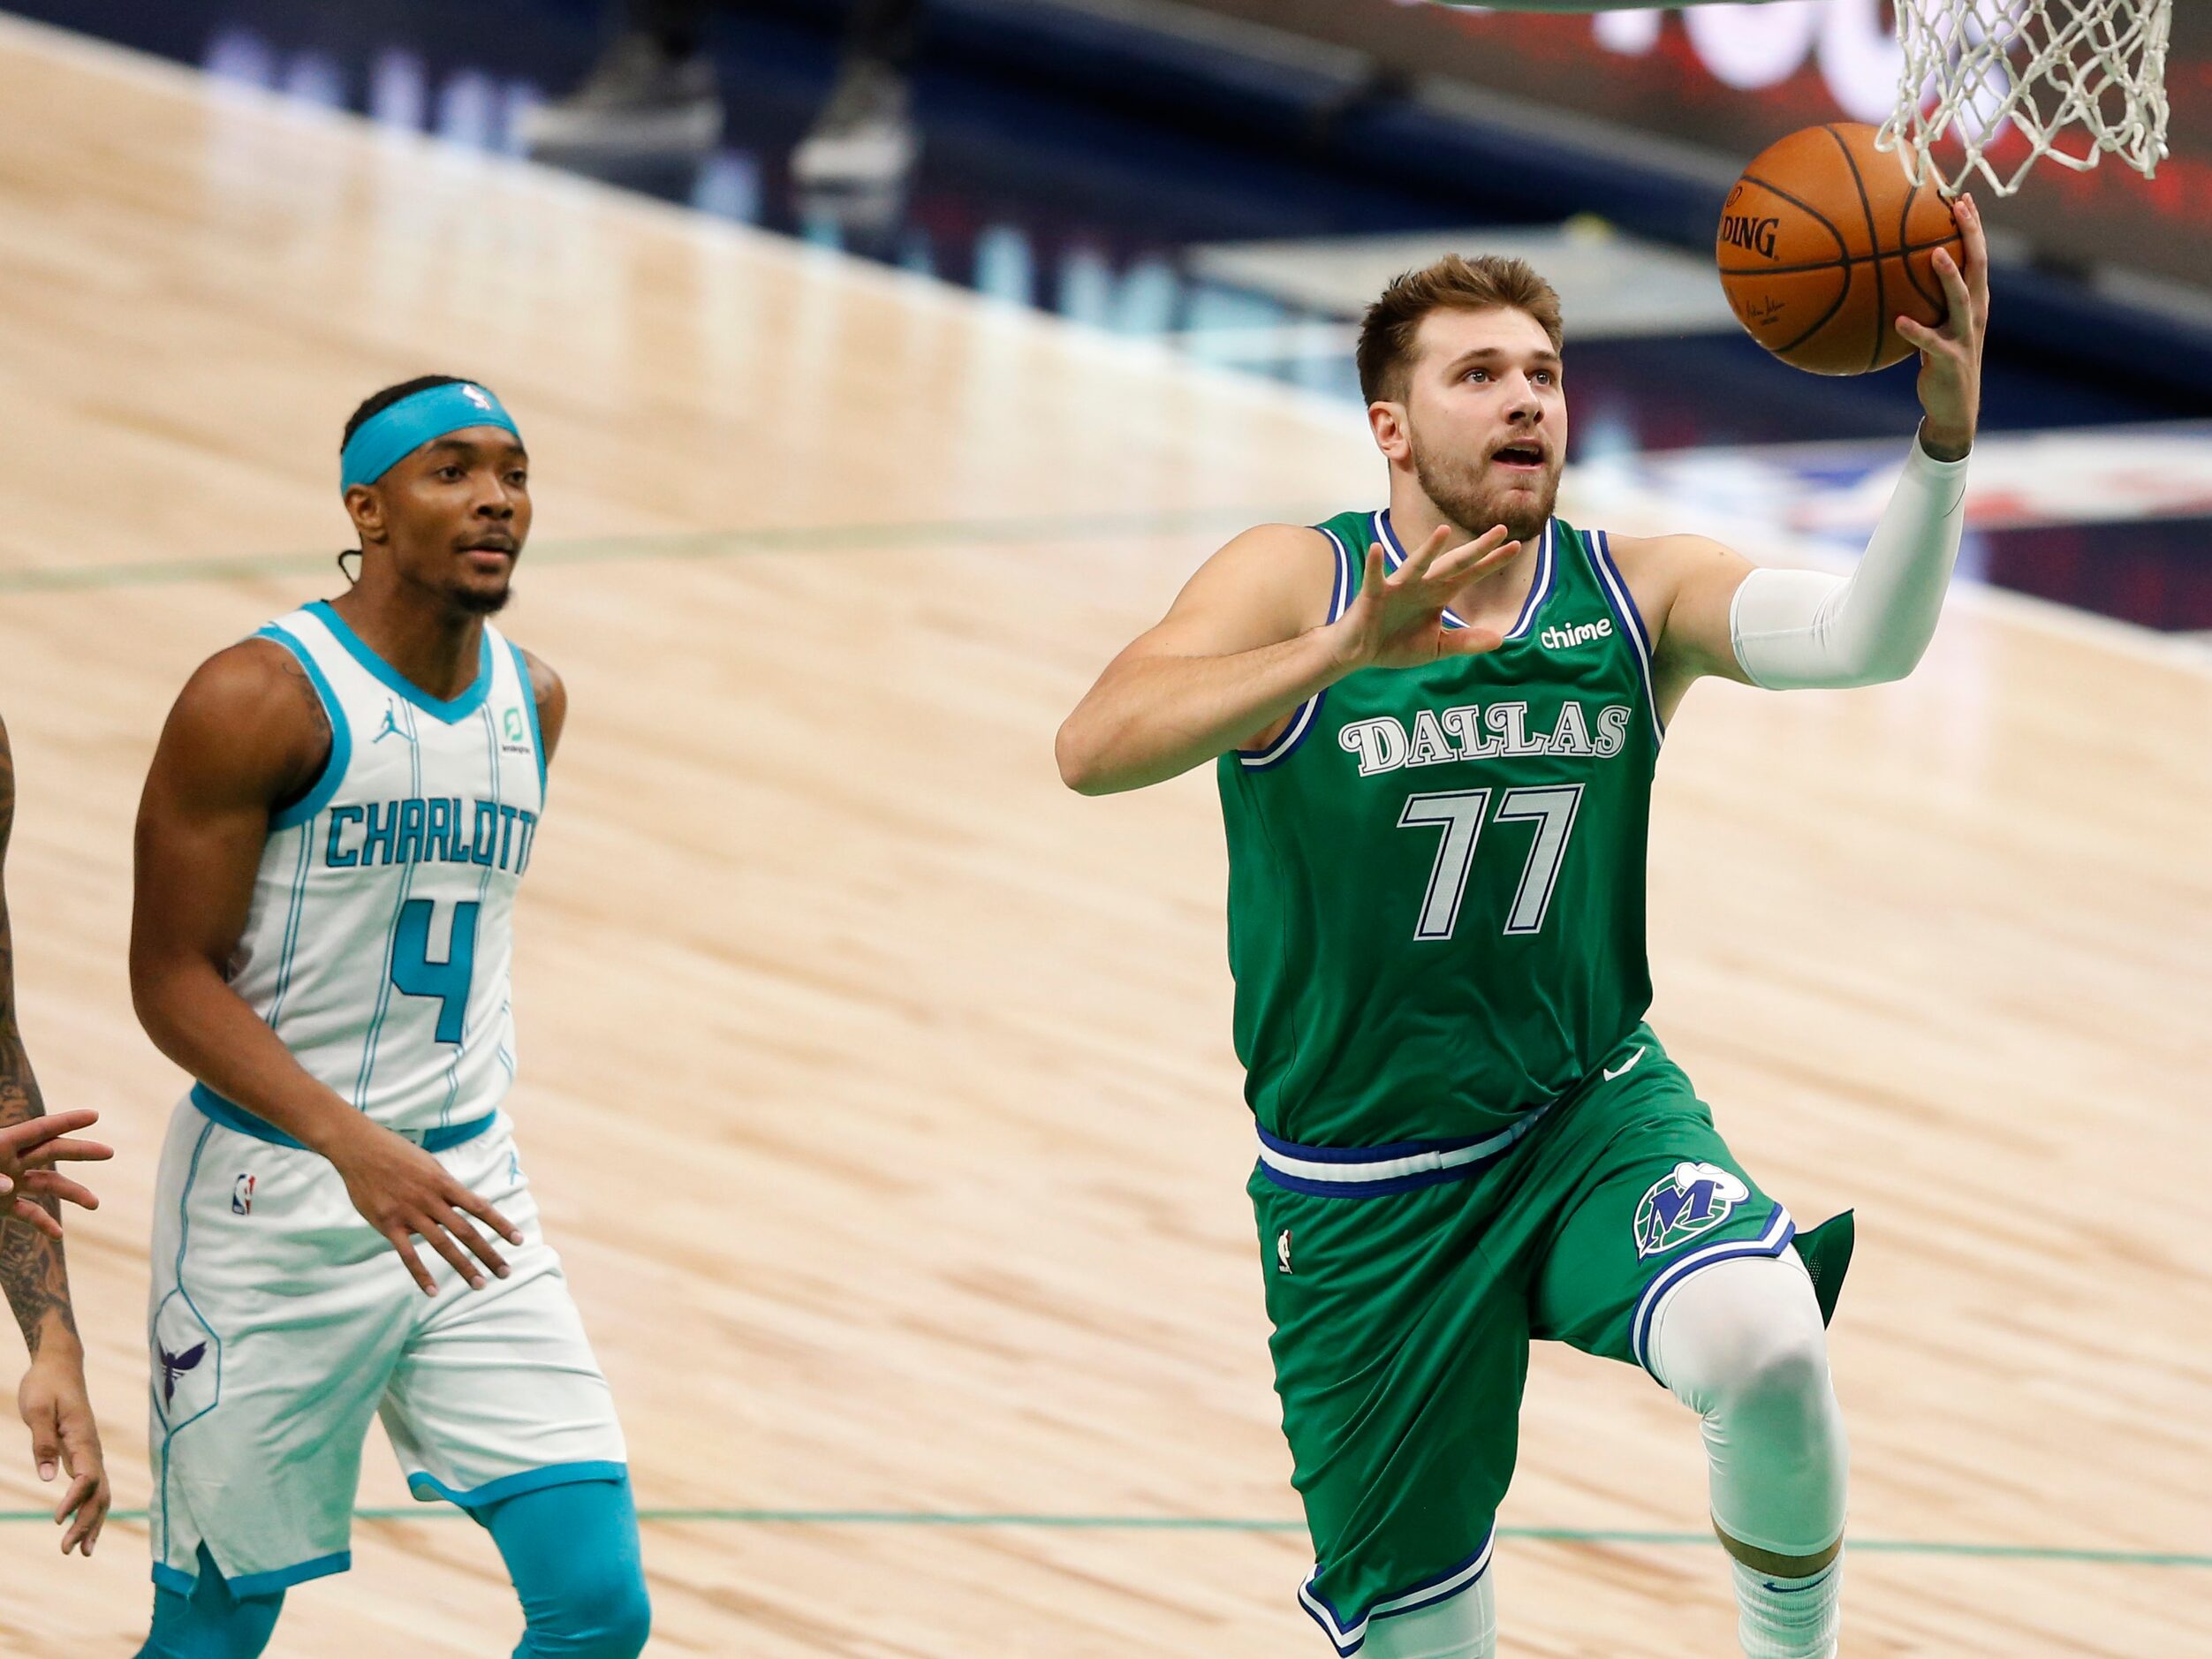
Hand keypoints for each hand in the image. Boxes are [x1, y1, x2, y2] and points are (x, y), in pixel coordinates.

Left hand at [0, 1111, 111, 1239]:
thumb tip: (10, 1186)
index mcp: (0, 1144)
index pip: (40, 1130)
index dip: (67, 1121)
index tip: (95, 1115)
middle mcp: (8, 1161)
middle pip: (51, 1151)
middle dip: (81, 1151)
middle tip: (109, 1152)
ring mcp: (8, 1183)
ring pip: (47, 1183)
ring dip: (71, 1192)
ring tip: (94, 1204)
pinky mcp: (2, 1205)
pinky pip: (28, 1212)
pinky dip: (43, 1223)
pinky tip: (58, 1235)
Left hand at [18, 1347, 107, 1555]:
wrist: (59, 1365)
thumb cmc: (45, 1385)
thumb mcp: (38, 1410)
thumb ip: (43, 1443)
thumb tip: (47, 1479)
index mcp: (83, 1437)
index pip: (87, 1477)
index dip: (74, 1500)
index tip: (56, 1520)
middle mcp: (92, 1448)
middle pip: (99, 1492)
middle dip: (87, 1523)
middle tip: (68, 1551)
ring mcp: (91, 1452)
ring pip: (101, 1493)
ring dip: (92, 1523)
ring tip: (83, 1552)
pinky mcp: (84, 1454)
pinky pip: (93, 1487)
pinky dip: (91, 1510)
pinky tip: (84, 1527)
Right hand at [325, 1118, 522, 1294]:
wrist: (359, 1148)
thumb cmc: (398, 1154)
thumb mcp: (431, 1166)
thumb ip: (452, 1188)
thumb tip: (479, 1202)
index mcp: (444, 1183)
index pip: (480, 1207)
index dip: (501, 1225)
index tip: (519, 1241)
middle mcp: (431, 1199)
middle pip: (466, 1231)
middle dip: (488, 1253)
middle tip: (506, 1273)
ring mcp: (409, 1213)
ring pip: (442, 1245)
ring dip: (463, 1266)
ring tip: (480, 1284)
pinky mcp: (388, 1224)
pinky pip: (407, 1254)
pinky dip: (420, 1274)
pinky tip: (433, 1291)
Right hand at [1327, 524, 1518, 671]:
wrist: (1358, 652)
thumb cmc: (1396, 643)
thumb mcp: (1437, 646)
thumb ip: (1465, 642)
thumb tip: (1500, 639)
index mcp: (1439, 593)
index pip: (1471, 574)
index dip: (1492, 562)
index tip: (1516, 547)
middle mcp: (1422, 585)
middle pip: (1454, 564)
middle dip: (1476, 549)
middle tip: (1502, 530)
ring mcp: (1398, 587)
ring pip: (1417, 565)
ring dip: (1429, 550)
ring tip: (1444, 532)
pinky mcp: (1373, 595)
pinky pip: (1374, 578)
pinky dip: (1374, 564)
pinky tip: (1376, 549)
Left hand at [1898, 193, 1989, 461]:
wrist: (1954, 409)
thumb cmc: (1939, 364)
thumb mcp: (1936, 328)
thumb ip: (1925, 303)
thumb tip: (1892, 278)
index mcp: (1974, 304)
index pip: (1977, 258)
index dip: (1973, 228)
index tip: (1963, 198)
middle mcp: (1975, 315)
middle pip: (1977, 267)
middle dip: (1971, 236)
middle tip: (1959, 207)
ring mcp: (1964, 337)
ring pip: (1960, 300)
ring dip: (1948, 276)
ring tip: (1934, 253)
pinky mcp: (1949, 361)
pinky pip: (1930, 343)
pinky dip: (1915, 331)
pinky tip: (1898, 321)